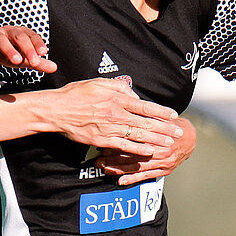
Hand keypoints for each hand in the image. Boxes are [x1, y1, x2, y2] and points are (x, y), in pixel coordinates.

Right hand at [0, 26, 55, 74]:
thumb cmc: (5, 53)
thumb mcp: (22, 59)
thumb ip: (37, 63)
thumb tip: (55, 68)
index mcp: (20, 33)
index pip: (31, 36)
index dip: (37, 43)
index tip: (44, 53)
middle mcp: (7, 31)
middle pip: (19, 36)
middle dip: (27, 48)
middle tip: (35, 62)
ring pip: (1, 39)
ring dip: (9, 49)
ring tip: (17, 61)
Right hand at [46, 78, 181, 155]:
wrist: (56, 110)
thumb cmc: (76, 94)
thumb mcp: (99, 83)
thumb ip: (119, 88)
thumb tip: (134, 95)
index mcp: (117, 98)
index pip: (145, 106)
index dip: (161, 112)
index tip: (173, 115)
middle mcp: (116, 114)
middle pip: (146, 123)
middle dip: (165, 128)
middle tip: (179, 133)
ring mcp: (109, 128)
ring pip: (138, 136)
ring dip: (156, 140)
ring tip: (169, 144)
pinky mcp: (102, 140)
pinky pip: (124, 147)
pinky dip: (138, 150)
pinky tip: (150, 152)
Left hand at [101, 115, 196, 183]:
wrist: (190, 139)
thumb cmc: (172, 126)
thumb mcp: (159, 116)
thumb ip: (145, 113)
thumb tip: (127, 100)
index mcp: (156, 133)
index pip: (132, 138)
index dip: (116, 140)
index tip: (102, 141)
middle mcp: (159, 148)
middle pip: (131, 153)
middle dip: (113, 157)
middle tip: (97, 159)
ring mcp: (162, 161)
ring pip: (136, 166)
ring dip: (119, 169)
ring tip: (104, 169)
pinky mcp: (163, 170)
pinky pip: (146, 175)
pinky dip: (133, 178)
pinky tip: (121, 180)